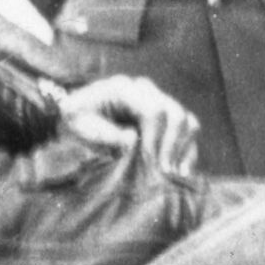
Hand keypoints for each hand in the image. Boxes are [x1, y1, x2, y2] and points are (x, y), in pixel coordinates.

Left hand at [58, 75, 200, 177]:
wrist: (76, 118)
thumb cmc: (77, 122)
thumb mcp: (82, 128)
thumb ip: (106, 134)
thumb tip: (133, 140)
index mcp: (124, 89)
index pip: (153, 110)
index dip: (155, 139)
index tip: (150, 163)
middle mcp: (146, 91)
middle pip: (175, 114)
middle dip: (172, 146)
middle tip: (164, 172)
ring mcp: (158, 101)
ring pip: (186, 122)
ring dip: (184, 150)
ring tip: (175, 174)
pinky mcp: (165, 118)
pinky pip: (187, 131)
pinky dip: (187, 151)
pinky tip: (182, 172)